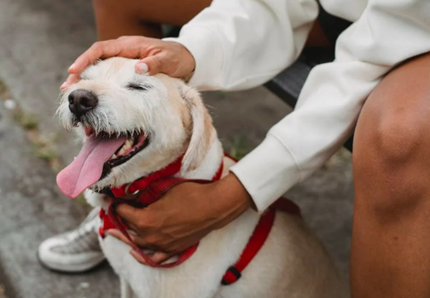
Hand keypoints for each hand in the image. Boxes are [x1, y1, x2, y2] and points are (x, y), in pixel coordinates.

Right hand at [61, 36, 195, 89]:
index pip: (101, 49)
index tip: (74, 70)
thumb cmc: (176, 58)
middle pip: (95, 60)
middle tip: (68, 88)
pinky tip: (93, 98)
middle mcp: (122, 51)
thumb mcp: (168, 61)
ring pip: (99, 69)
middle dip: (80, 72)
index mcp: (129, 45)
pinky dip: (99, 86)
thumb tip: (139, 68)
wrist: (185, 60)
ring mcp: (123, 61)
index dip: (86, 59)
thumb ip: (154, 64)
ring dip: (87, 81)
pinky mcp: (126, 71)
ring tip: (74, 94)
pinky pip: (108, 77)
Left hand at [107, 174, 252, 263]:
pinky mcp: (173, 250)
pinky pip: (154, 258)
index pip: (123, 212)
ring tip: (116, 231)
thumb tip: (135, 196)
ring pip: (137, 243)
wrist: (213, 207)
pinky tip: (135, 252)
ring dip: (126, 236)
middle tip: (112, 213)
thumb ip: (147, 196)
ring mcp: (161, 245)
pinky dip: (143, 256)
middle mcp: (150, 236)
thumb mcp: (164, 190)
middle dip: (118, 220)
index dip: (116, 205)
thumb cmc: (190, 195)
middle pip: (127, 229)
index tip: (113, 200)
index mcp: (145, 219)